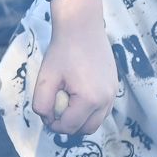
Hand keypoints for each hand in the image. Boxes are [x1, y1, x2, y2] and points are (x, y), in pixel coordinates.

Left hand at [33, 0, 115, 134]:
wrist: (82, 26)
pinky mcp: (115, 87)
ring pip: (96, 121)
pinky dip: (90, 110)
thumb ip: (42, 104)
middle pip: (85, 129)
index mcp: (89, 100)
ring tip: (65, 102)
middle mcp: (106, 100)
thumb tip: (47, 119)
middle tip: (55, 111)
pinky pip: (103, 109)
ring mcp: (113, 94)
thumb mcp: (45, 78)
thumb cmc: (62, 51)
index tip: (45, 112)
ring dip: (80, 119)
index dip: (53, 124)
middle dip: (68, 126)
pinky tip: (76, 95)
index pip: (69, 127)